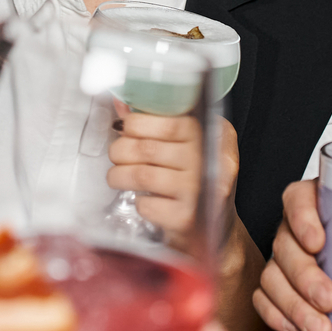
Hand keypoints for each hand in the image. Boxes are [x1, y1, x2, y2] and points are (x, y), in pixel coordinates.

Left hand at [107, 111, 239, 240]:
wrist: (214, 226)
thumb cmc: (195, 179)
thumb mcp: (185, 144)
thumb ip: (156, 122)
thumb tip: (122, 104)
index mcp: (213, 133)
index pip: (171, 121)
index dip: (138, 122)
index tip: (126, 127)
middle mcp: (209, 160)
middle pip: (149, 148)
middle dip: (121, 149)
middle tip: (117, 154)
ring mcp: (198, 190)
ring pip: (142, 175)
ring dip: (119, 175)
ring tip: (117, 176)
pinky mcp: (187, 217)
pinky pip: (147, 204)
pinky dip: (138, 202)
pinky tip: (145, 199)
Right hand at [252, 179, 331, 330]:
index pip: (300, 197)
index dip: (301, 215)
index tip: (318, 242)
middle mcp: (304, 231)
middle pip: (284, 242)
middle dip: (303, 274)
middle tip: (331, 300)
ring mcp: (290, 263)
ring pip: (272, 276)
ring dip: (292, 304)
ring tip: (322, 330)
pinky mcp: (286, 294)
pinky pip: (266, 301)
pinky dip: (276, 316)